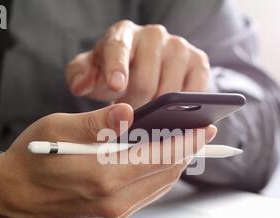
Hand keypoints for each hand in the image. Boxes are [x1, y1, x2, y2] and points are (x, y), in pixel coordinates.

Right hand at [0, 103, 216, 217]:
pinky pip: (146, 195)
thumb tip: (127, 112)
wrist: (10, 196)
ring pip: (159, 185)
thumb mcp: (58, 129)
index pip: (159, 155)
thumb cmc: (30, 159)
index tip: (205, 129)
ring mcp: (113, 212)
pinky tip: (161, 161)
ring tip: (185, 144)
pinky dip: (159, 176)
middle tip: (201, 133)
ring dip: (175, 164)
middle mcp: (113, 199)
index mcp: (102, 174)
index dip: (186, 141)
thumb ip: (97, 122)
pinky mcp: (111, 216)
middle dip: (187, 151)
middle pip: (165, 173)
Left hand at [66, 20, 210, 107]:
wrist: (140, 68)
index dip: (117, 69)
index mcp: (123, 34)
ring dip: (158, 112)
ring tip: (148, 118)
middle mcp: (154, 35)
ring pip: (171, 91)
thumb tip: (80, 86)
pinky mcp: (200, 63)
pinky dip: (184, 109)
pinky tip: (172, 115)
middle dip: (135, 108)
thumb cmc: (112, 72)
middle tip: (128, 121)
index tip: (115, 87)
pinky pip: (195, 92)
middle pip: (146, 81)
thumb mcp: (90, 72)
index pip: (118, 49)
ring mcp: (180, 48)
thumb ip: (79, 76)